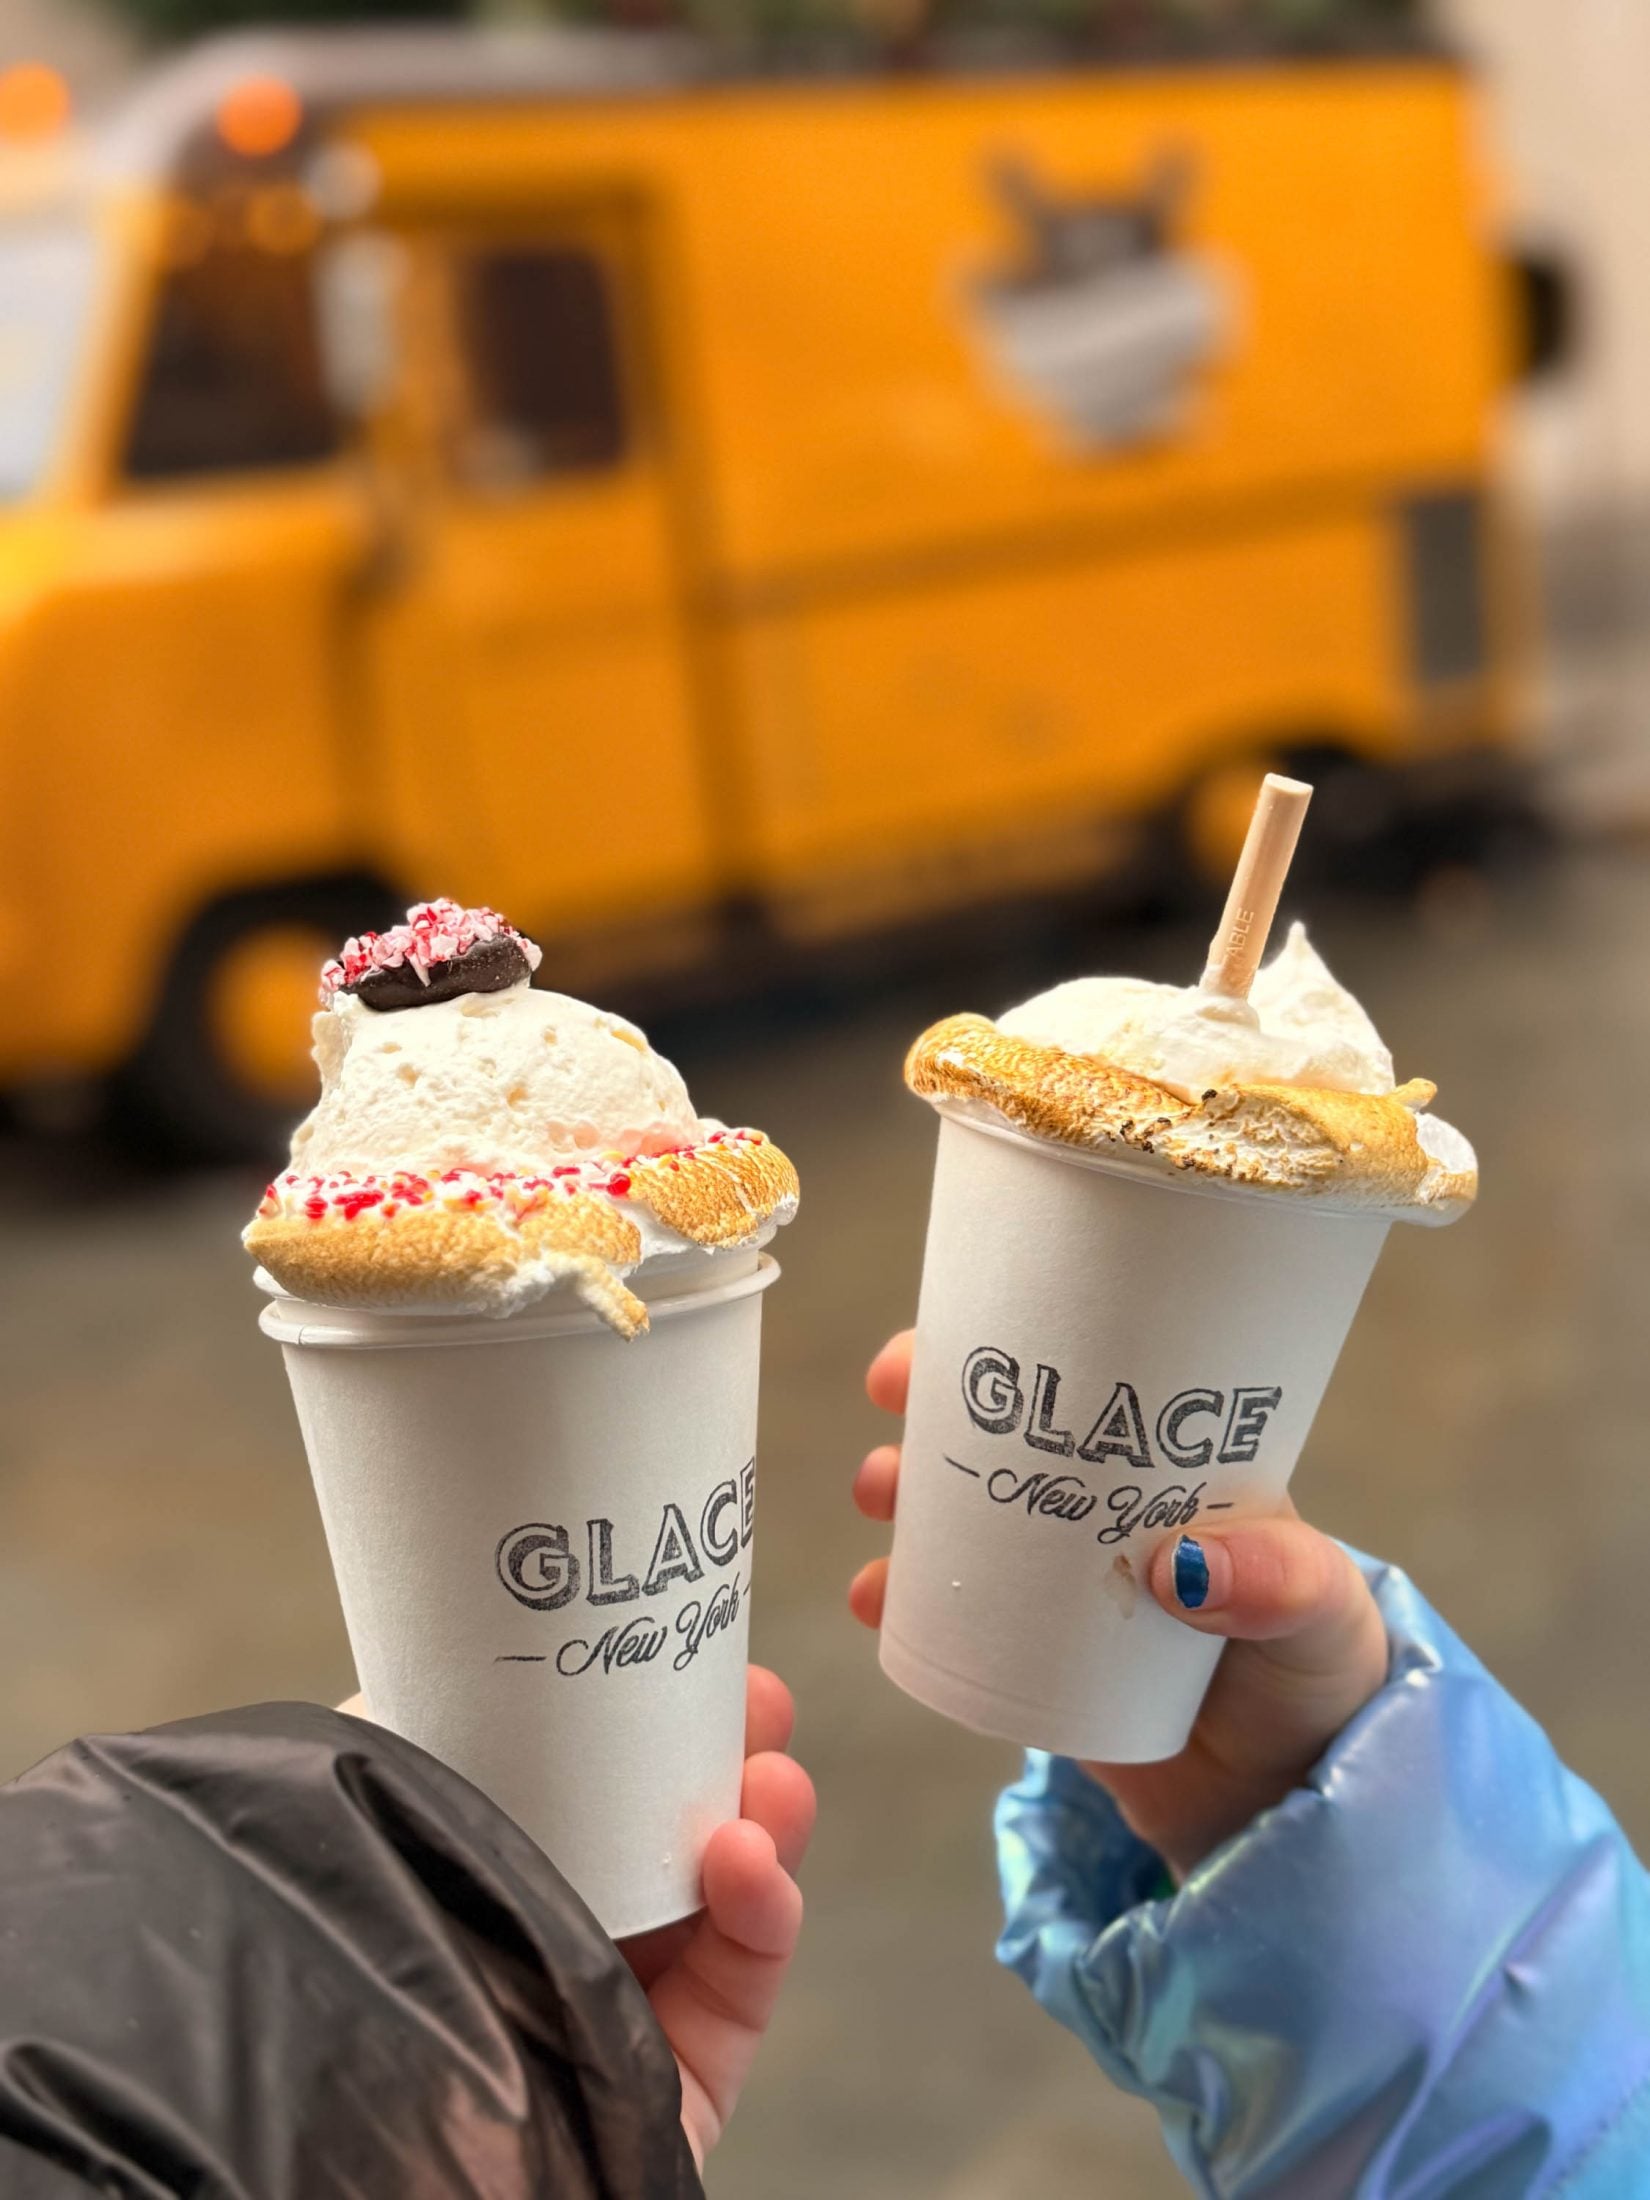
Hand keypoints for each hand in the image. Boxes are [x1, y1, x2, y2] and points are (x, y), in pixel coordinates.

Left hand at [339, 1668, 813, 2167]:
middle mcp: (570, 1929)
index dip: (650, 1710)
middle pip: (676, 1824)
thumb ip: (410, 1744)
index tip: (682, 1652)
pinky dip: (764, 1910)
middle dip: (729, 1749)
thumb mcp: (380, 1827)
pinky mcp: (685, 2079)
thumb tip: (466, 1661)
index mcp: (504, 1867)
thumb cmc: (368, 1976)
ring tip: (772, 1778)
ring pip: (728, 1894)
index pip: (599, 1777)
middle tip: (752, 1700)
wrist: (373, 2154)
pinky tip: (751, 1858)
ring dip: (765, 1818)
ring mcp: (633, 2003)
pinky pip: (741, 1984)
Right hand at [850, 1330, 1386, 1879]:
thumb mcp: (1324, 1617)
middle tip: (893, 1417)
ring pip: (966, 1518)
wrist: (1289, 1806)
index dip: (1010, 1348)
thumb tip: (1178, 1564)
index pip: (1085, 1382)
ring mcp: (1060, 1585)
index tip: (944, 1344)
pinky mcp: (1030, 1659)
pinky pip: (952, 1615)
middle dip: (934, 1414)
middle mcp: (1105, 1512)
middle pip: (1006, 1438)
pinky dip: (903, 1599)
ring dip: (907, 1493)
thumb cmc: (1319, 1681)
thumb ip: (1281, 1586)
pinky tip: (875, 1601)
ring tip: (880, 1502)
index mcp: (1171, 1471)